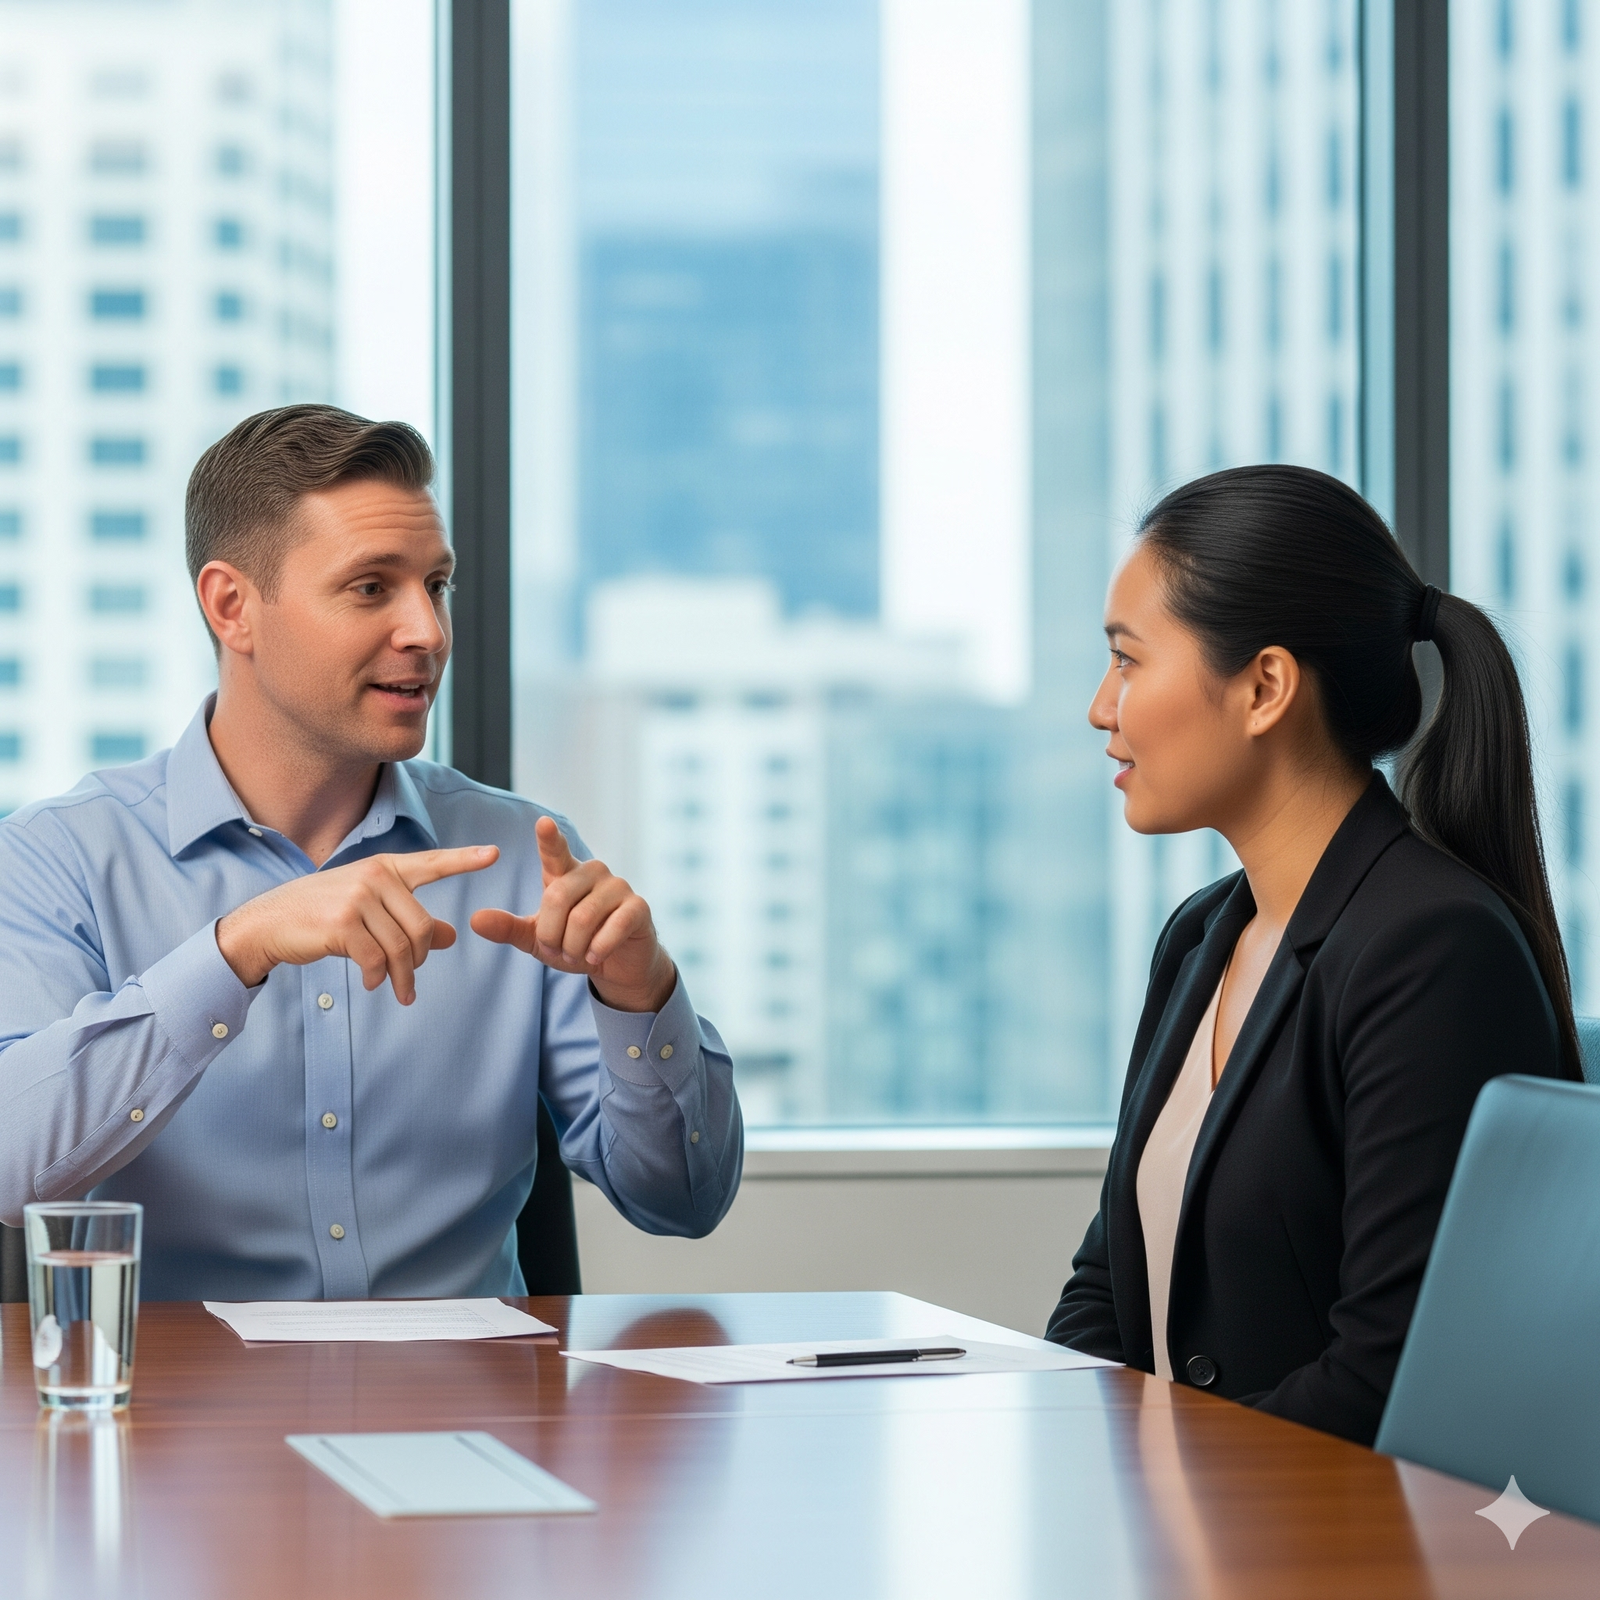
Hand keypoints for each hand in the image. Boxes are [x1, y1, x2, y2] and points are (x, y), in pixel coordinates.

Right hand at [216, 846, 498, 1002]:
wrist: (268, 923)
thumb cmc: (321, 914)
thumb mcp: (368, 909)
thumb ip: (410, 920)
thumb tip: (451, 936)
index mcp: (384, 868)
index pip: (431, 863)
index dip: (464, 860)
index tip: (494, 854)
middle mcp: (374, 877)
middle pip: (421, 927)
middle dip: (420, 960)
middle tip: (410, 980)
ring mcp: (358, 898)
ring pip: (401, 947)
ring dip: (402, 977)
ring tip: (398, 991)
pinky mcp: (343, 924)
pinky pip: (376, 959)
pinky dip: (378, 977)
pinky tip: (372, 983)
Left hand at [470, 817, 675, 1012]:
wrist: (617, 966)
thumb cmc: (576, 945)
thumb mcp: (537, 939)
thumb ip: (509, 928)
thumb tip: (475, 920)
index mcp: (565, 874)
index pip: (555, 851)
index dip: (549, 838)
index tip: (543, 823)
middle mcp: (592, 872)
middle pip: (557, 897)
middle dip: (551, 934)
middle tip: (557, 951)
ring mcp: (618, 887)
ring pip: (583, 917)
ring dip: (574, 947)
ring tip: (577, 955)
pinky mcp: (639, 907)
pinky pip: (613, 928)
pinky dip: (598, 949)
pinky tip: (597, 956)